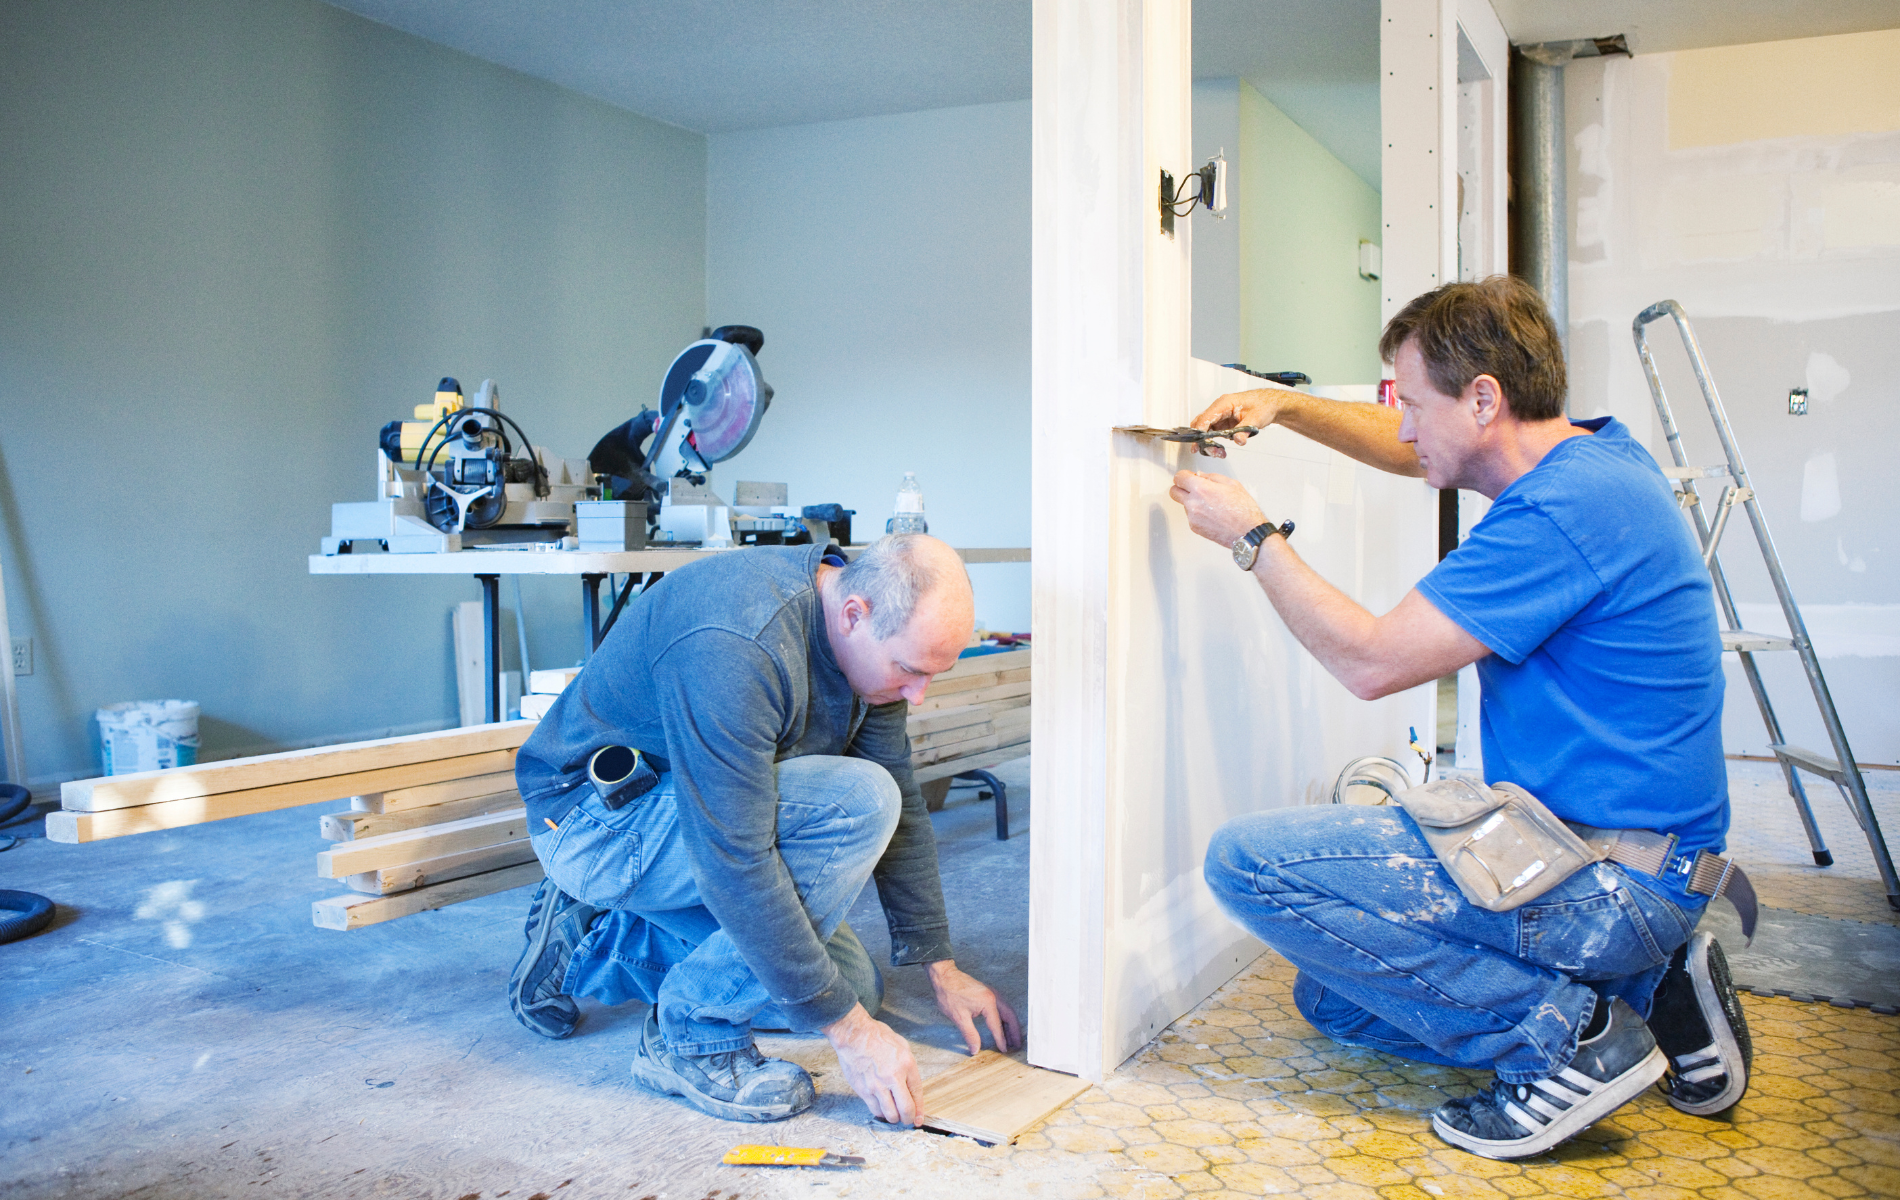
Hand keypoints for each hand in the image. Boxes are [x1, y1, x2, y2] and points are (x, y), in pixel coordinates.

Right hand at [824, 1003, 925, 1125]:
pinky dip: (881, 1112)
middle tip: (907, 1120)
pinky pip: (875, 1110)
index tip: (918, 1119)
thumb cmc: (878, 1037)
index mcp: (907, 1065)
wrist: (854, 1035)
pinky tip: (882, 1108)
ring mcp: (878, 1086)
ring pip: (890, 1114)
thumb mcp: (902, 1046)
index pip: (917, 1095)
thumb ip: (909, 1067)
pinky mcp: (864, 1090)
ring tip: (894, 1115)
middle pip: (906, 1110)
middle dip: (908, 1119)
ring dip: (894, 1118)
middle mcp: (893, 1078)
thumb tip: (912, 1087)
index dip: (919, 1111)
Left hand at [927, 960, 1022, 1054]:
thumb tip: (975, 1049)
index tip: (1004, 1050)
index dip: (1001, 1039)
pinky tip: (1002, 1026)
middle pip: (1010, 1016)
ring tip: (1012, 1038)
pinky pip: (1002, 1007)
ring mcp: (992, 994)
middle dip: (1015, 1031)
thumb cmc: (950, 994)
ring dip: (1011, 1025)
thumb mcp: (959, 1017)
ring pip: (1007, 1011)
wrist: (944, 976)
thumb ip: (970, 1034)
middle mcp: (994, 997)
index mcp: (988, 1003)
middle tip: (1017, 1045)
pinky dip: (1005, 1018)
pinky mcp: (988, 993)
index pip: (997, 1025)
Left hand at [1168, 471, 1266, 548]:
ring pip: (1184, 504)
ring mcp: (1192, 517)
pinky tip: (1212, 514)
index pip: (1179, 478)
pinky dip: (1198, 514)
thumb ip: (1212, 477)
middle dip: (1181, 488)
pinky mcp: (1194, 527)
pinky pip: (1190, 516)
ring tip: (1211, 504)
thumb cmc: (1243, 510)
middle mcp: (1193, 503)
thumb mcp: (1232, 484)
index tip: (1189, 477)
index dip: (1184, 476)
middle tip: (1192, 488)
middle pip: (1173, 492)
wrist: (1247, 533)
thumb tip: (1201, 475)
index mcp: (1201, 489)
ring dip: (1192, 502)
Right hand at [1189, 388, 1297, 456]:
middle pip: (1201, 424)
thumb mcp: (1255, 419)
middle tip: (1210, 452)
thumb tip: (1238, 440)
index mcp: (1224, 403)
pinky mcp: (1223, 422)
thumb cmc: (1263, 405)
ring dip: (1208, 442)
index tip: (1197, 444)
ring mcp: (1221, 415)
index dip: (1199, 431)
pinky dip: (1214, 442)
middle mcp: (1219, 408)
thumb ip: (1245, 430)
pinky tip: (1221, 449)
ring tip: (1219, 453)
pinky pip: (1213, 432)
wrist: (1271, 404)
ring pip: (1206, 430)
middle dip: (1202, 439)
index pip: (1206, 417)